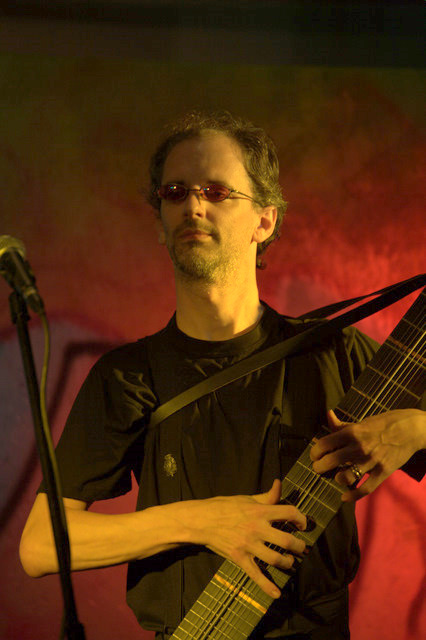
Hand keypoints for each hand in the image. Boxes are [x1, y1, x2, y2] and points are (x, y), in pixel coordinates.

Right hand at [178, 479, 306, 598]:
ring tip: (289, 561)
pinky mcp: (240, 558)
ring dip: (288, 563)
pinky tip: (277, 594)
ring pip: (276, 559)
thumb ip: (266, 496)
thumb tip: (279, 484)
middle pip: (287, 540)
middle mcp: (257, 528)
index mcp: (260, 511)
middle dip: (299, 546)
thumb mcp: (247, 499)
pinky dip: (267, 587)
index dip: (301, 518)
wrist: (202, 520)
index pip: (289, 512)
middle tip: (301, 548)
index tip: (303, 524)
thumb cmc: (224, 506)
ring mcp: (248, 545)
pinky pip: (256, 575)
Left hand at [310, 409, 425, 501]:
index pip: (324, 444)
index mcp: (352, 432)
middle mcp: (359, 447)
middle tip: (318, 468)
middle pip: (331, 461)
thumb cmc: (385, 423)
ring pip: (346, 476)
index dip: (315, 452)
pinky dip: (353, 496)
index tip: (314, 455)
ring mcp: (372, 460)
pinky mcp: (383, 471)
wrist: (411, 429)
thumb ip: (343, 424)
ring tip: (336, 476)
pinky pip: (366, 488)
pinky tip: (344, 497)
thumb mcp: (363, 422)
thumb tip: (329, 414)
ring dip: (337, 478)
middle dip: (319, 467)